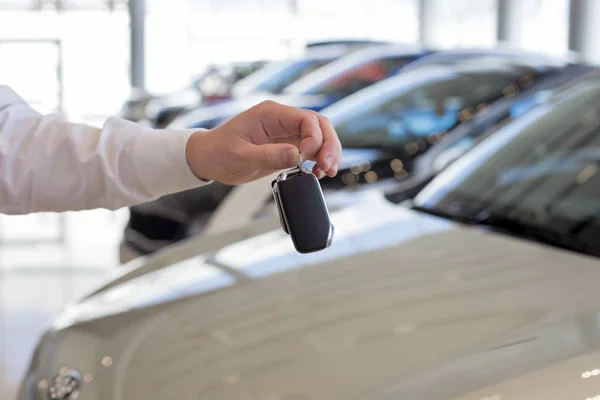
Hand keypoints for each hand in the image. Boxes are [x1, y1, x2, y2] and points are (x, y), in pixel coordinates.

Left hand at [185, 100, 341, 184]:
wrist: (207, 158)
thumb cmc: (218, 153)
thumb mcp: (241, 157)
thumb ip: (269, 155)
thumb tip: (297, 156)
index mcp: (270, 114)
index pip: (306, 119)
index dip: (315, 138)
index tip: (307, 158)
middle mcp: (281, 119)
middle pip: (319, 125)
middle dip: (329, 145)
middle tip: (329, 166)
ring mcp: (286, 132)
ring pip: (319, 136)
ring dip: (328, 152)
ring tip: (327, 171)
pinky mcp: (286, 145)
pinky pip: (311, 149)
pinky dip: (318, 159)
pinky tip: (318, 172)